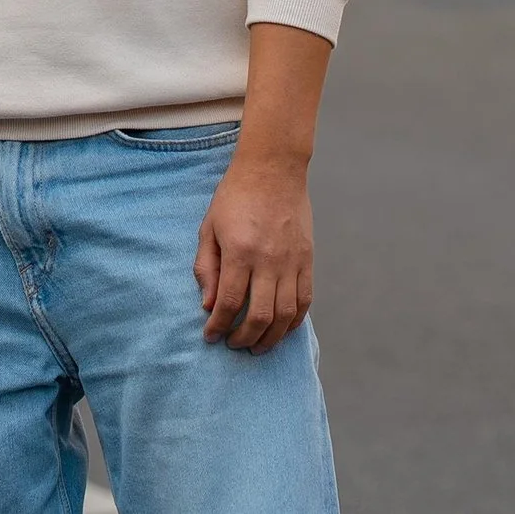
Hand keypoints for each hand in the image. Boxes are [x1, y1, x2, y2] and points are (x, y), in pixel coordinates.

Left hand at [195, 155, 313, 353]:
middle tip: (232, 345)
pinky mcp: (307, 259)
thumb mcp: (209, 227)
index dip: (219, 326)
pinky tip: (281, 329)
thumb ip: (207, 267)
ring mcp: (292, 261)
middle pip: (260, 316)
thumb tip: (208, 305)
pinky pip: (304, 300)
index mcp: (240, 251)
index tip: (210, 336)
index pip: (229, 302)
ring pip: (285, 315)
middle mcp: (268, 260)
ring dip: (271, 337)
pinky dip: (294, 321)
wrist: (273, 169)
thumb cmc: (235, 196)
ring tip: (256, 346)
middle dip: (244, 338)